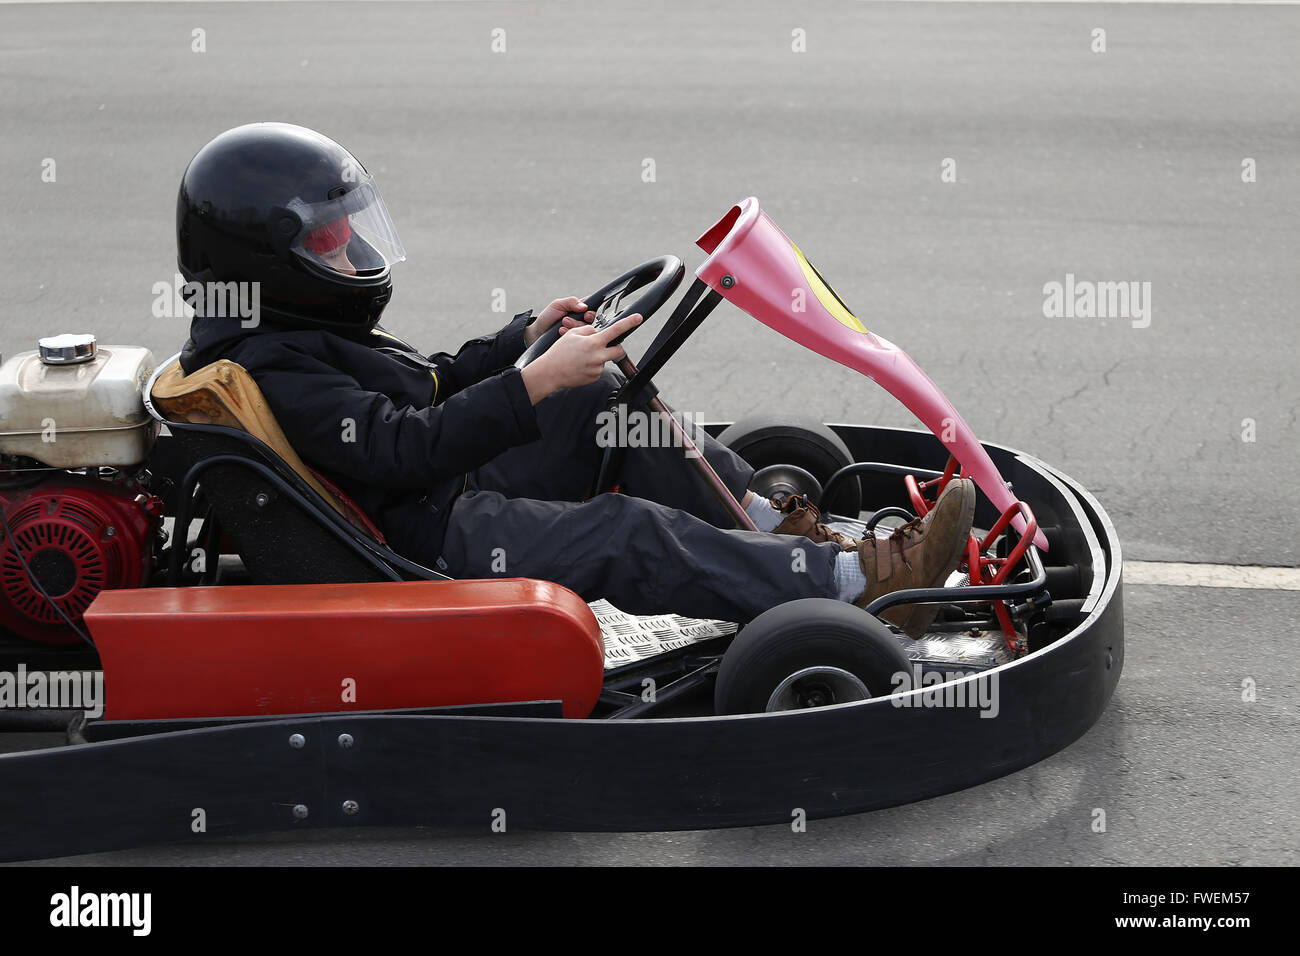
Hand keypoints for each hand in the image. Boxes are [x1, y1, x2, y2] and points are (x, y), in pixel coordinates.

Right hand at [520, 313, 642, 403]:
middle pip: (618, 350)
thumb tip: (598, 333)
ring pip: (605, 359)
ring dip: (598, 357)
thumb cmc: (559, 352)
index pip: (616, 330)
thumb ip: (589, 331)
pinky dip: (592, 366)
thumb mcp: (573, 334)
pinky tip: (580, 366)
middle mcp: (598, 356)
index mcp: (594, 342)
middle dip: (614, 347)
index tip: (638, 318)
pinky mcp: (595, 377)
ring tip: (581, 358)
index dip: (629, 322)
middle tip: (602, 346)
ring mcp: (597, 368)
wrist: (550, 372)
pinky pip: (598, 369)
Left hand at [523, 296, 595, 346]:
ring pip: (584, 330)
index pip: (592, 309)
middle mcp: (580, 320)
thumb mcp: (557, 305)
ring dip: (572, 327)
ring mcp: (578, 331)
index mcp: (578, 309)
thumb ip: (571, 302)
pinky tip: (560, 332)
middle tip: (565, 320)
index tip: (585, 315)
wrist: (537, 333)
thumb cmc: (547, 318)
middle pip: (590, 322)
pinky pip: (578, 339)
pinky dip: (569, 334)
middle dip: (577, 322)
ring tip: (561, 326)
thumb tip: (584, 306)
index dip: (590, 313)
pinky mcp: (575, 341)